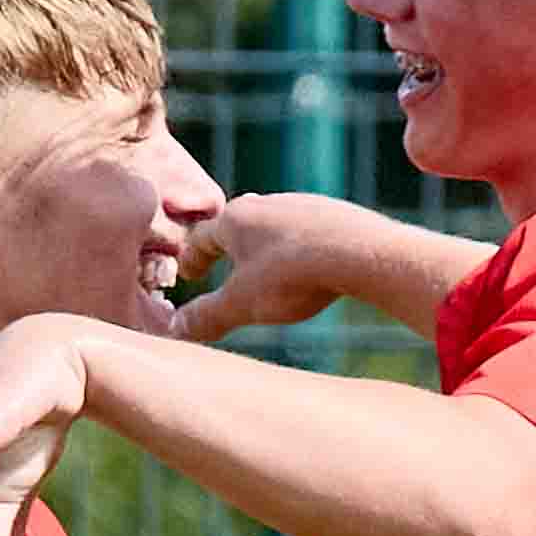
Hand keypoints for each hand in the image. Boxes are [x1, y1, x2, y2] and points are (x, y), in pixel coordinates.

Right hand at [166, 195, 388, 345]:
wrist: (360, 253)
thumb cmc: (293, 275)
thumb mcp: (242, 304)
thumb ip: (207, 317)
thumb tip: (174, 332)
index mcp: (235, 219)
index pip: (202, 237)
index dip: (193, 258)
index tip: (191, 275)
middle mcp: (266, 203)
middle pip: (238, 226)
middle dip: (229, 248)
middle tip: (225, 266)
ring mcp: (302, 206)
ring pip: (274, 225)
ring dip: (265, 246)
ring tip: (267, 269)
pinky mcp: (334, 214)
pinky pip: (307, 231)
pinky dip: (298, 248)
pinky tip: (309, 266)